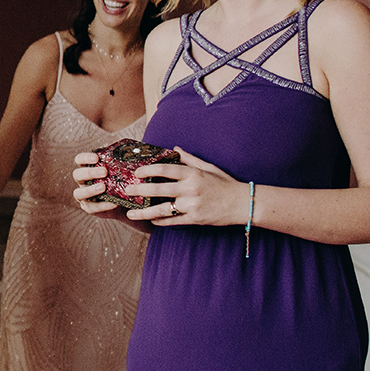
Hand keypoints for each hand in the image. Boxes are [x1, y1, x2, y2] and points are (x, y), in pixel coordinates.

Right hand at [71, 152, 123, 214]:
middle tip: (104, 172)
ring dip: (90, 190)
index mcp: (87, 168)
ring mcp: (84, 196)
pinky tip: (113, 203)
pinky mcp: (90, 208)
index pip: (79, 160)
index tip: (96, 158)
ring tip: (103, 187)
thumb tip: (133, 149)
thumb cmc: (120, 181)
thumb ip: (120, 161)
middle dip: (90, 172)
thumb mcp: (120, 170)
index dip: (85, 158)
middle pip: (77, 174)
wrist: (123, 202)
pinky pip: (92, 207)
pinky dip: (102, 205)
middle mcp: (83, 181)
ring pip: (79, 192)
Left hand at [121, 147, 246, 226]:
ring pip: (162, 209)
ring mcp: (192, 206)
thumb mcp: (208, 167)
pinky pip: (173, 221)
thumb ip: (190, 159)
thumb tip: (175, 149)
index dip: (148, 169)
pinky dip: (160, 221)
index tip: (136, 171)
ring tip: (130, 212)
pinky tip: (150, 220)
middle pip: (158, 190)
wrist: (242, 203)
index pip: (165, 170)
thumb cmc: (224, 183)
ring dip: (144, 212)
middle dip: (139, 190)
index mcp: (193, 174)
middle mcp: (190, 189)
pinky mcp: (195, 219)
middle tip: (126, 190)